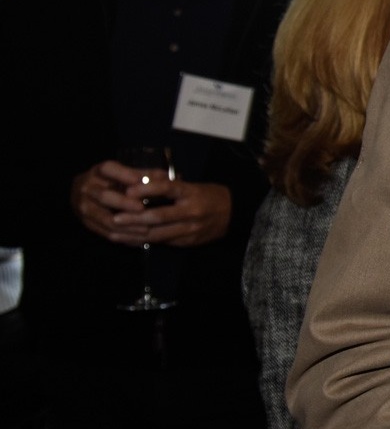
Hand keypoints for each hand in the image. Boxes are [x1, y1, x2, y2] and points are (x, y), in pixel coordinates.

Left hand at [70, 161, 230, 247]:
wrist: (235, 215)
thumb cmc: (210, 195)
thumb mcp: (193, 185)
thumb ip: (170, 187)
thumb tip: (140, 186)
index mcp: (192, 193)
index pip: (168, 188)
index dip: (147, 190)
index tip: (128, 191)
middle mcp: (191, 212)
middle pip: (158, 217)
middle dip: (133, 219)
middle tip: (114, 218)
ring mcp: (190, 230)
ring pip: (157, 234)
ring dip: (134, 234)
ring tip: (114, 233)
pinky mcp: (188, 242)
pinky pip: (162, 243)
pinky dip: (144, 241)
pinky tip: (130, 240)